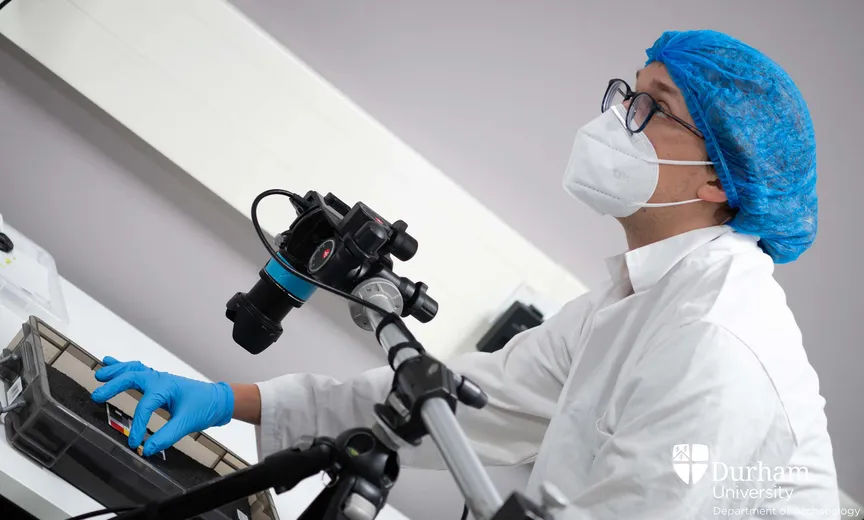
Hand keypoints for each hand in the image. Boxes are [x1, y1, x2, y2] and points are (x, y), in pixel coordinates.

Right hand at [91, 356, 233, 455]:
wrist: (217, 400)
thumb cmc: (205, 406)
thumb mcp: (187, 423)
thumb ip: (167, 436)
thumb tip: (148, 448)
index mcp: (167, 387)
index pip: (145, 406)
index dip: (138, 425)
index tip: (134, 442)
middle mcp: (161, 379)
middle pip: (133, 377)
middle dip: (114, 385)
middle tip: (97, 395)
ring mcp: (159, 379)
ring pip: (133, 369)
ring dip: (116, 371)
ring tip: (100, 374)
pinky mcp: (158, 382)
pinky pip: (137, 370)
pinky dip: (123, 367)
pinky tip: (110, 363)